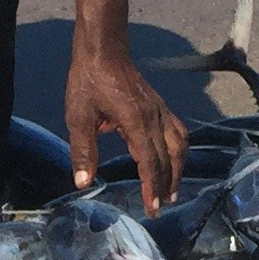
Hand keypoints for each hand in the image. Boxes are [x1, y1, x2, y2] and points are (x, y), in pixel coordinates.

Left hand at [65, 34, 186, 207]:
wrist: (103, 51)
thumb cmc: (89, 81)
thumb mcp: (78, 117)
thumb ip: (82, 150)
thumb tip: (83, 182)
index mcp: (136, 122)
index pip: (150, 162)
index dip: (152, 187)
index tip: (152, 208)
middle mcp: (154, 118)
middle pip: (169, 158)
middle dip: (166, 185)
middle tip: (160, 207)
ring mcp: (161, 111)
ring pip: (180, 145)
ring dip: (178, 170)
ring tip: (171, 190)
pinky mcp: (160, 106)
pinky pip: (179, 132)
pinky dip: (180, 150)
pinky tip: (175, 160)